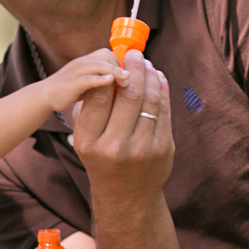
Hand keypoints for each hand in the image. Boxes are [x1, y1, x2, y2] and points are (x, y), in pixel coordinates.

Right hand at [41, 50, 127, 114]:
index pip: (107, 54)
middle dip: (120, 67)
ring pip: (99, 66)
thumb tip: (124, 83)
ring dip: (115, 72)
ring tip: (126, 80)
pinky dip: (100, 79)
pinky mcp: (72, 83)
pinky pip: (87, 78)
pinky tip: (110, 82)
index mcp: (86, 61)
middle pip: (106, 58)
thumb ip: (102, 79)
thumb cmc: (69, 91)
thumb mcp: (88, 82)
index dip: (119, 62)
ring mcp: (76, 72)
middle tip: (130, 80)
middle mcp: (82, 63)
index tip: (128, 74)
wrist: (45, 96)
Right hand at [70, 49, 173, 199]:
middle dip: (134, 67)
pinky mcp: (163, 149)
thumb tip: (103, 69)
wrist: (125, 195)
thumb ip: (88, 107)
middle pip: (129, 94)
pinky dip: (162, 89)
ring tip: (146, 63)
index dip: (110, 72)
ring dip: (150, 75)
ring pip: (150, 99)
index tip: (116, 59)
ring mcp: (142, 148)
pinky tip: (158, 78)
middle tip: (135, 54)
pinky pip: (164, 110)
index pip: (99, 96)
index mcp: (88, 141)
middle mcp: (115, 146)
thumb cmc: (101, 158)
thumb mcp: (84, 138)